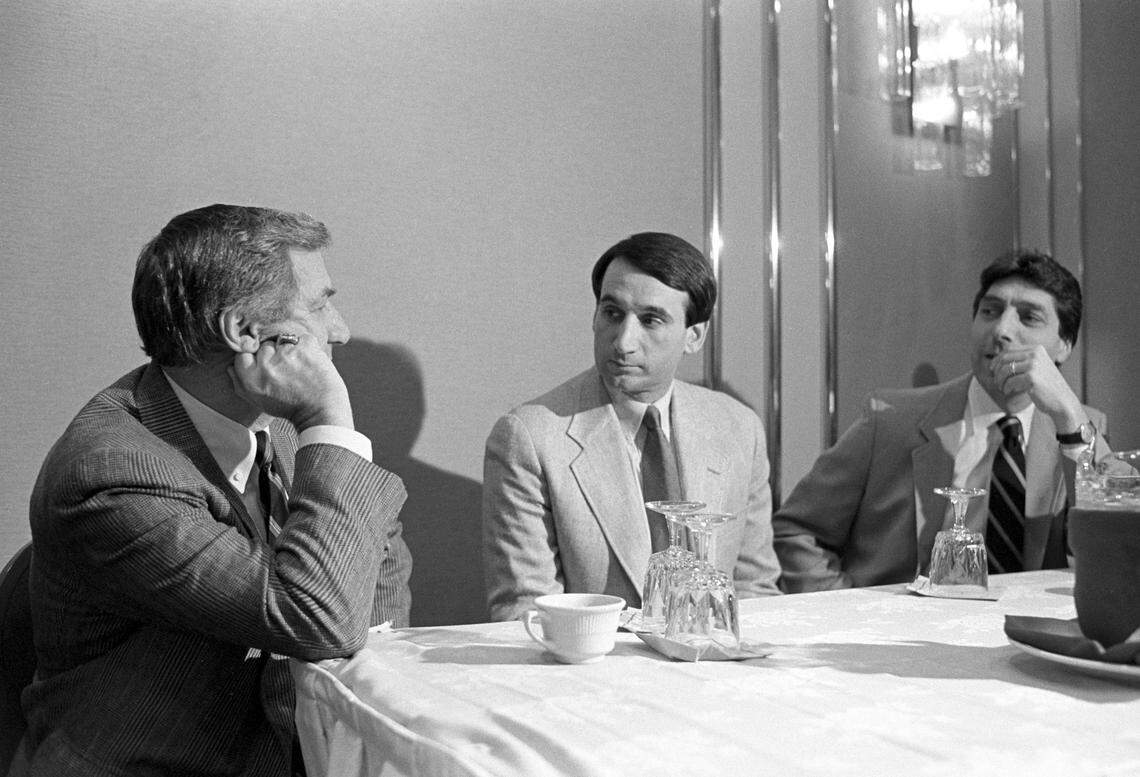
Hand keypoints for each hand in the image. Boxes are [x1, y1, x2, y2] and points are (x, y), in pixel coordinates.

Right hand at [228, 334, 353, 430]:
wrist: (321, 410)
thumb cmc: (290, 406)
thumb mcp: (257, 400)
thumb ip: (240, 382)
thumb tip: (231, 365)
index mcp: (251, 378)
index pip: (242, 352)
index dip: (255, 357)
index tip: (267, 366)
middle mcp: (266, 364)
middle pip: (263, 345)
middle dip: (274, 354)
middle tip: (286, 370)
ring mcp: (287, 352)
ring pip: (282, 339)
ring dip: (289, 349)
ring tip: (299, 366)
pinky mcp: (305, 345)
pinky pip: (301, 338)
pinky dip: (306, 347)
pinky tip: (309, 362)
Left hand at [990, 345, 1085, 430]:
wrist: (1062, 401)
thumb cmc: (1046, 386)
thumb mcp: (1036, 367)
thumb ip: (1021, 361)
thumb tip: (994, 361)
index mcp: (1036, 349)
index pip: (1009, 350)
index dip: (997, 360)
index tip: (992, 370)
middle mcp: (1036, 353)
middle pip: (1004, 358)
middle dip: (996, 371)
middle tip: (996, 382)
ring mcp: (1034, 364)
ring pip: (1005, 370)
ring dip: (1000, 380)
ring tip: (1002, 388)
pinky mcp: (1032, 377)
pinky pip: (1010, 381)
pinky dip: (1006, 387)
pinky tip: (1009, 392)